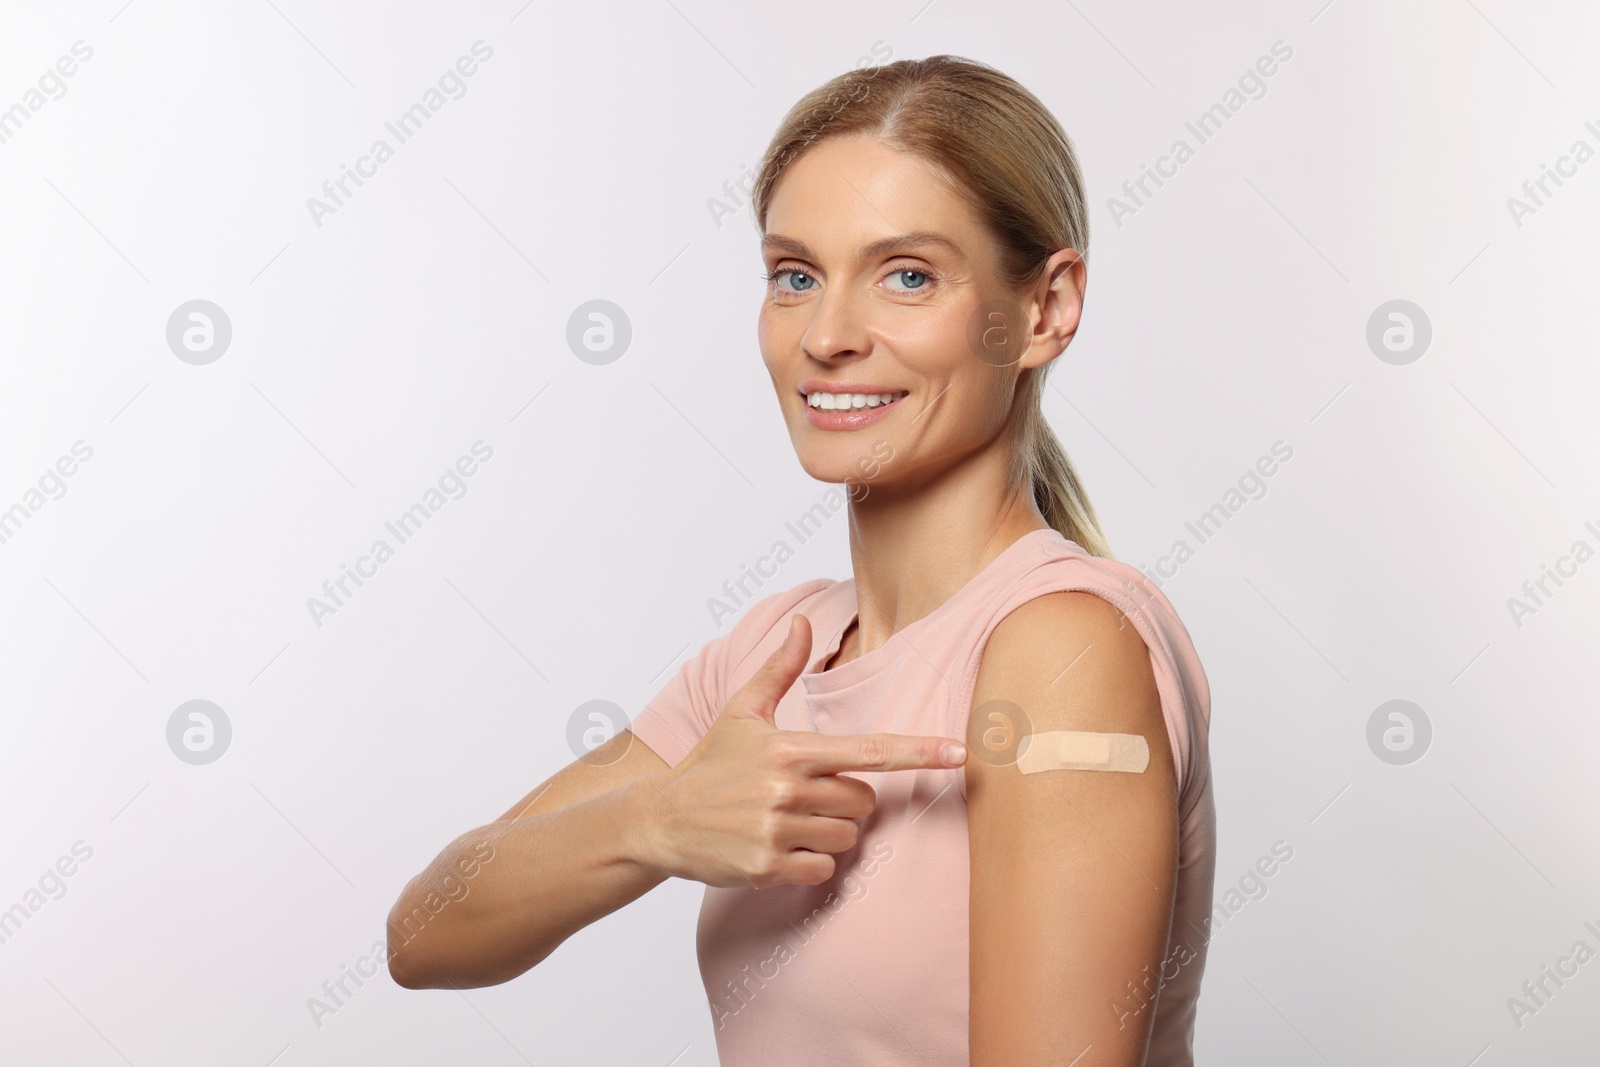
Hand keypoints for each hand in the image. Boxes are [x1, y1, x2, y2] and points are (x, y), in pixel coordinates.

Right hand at [647, 613, 967, 888]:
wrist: (659, 819)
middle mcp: (787, 788)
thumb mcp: (741, 710)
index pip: (869, 749)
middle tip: (801, 796)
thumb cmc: (710, 763)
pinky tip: (778, 850)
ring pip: (846, 838)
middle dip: (843, 802)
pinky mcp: (767, 867)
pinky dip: (810, 865)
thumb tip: (804, 621)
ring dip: (827, 834)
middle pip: (863, 802)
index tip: (961, 753)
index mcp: (791, 748)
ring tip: (786, 822)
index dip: (919, 751)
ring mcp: (777, 830)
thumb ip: (780, 668)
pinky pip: (823, 871)